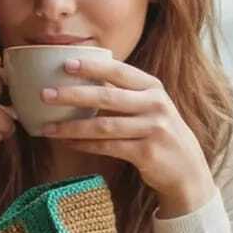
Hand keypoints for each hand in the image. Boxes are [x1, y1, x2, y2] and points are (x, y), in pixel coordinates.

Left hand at [40, 54, 215, 217]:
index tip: (65, 63)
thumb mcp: (150, 106)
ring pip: (103, 126)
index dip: (92, 66)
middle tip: (45, 94)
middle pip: (107, 97)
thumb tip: (82, 79)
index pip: (119, 71)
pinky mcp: (147, 153)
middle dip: (72, 94)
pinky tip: (67, 143)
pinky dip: (84, 145)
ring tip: (47, 127)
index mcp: (153, 87)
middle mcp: (155, 104)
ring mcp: (153, 129)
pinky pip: (108, 147)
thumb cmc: (159, 132)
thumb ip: (124, 92)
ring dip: (71, 126)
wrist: (187, 169)